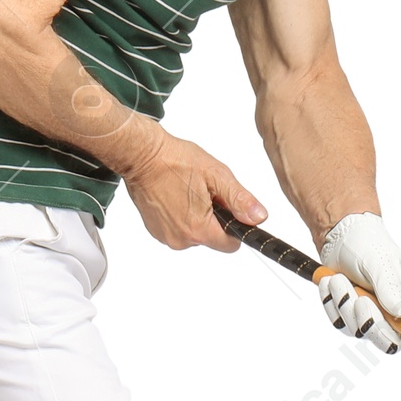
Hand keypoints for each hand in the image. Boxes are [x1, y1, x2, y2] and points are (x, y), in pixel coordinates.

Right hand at [122, 130, 265, 251]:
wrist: (141, 155)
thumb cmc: (175, 161)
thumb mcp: (217, 176)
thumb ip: (240, 200)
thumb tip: (258, 217)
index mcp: (199, 229)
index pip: (231, 245)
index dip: (235, 226)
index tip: (229, 209)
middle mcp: (181, 239)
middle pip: (212, 238)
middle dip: (215, 218)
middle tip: (205, 192)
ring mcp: (166, 236)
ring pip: (195, 233)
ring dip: (197, 216)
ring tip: (188, 192)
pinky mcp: (155, 230)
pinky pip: (178, 229)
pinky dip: (181, 215)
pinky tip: (176, 196)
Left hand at [318, 212, 400, 370]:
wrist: (340, 238)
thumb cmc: (369, 246)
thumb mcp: (381, 263)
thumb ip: (390, 288)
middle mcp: (396, 314)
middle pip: (389, 342)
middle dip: (370, 323)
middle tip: (360, 301)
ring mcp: (371, 319)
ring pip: (357, 331)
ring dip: (345, 304)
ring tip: (341, 279)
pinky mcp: (349, 318)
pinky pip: (337, 323)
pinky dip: (331, 302)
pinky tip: (334, 282)